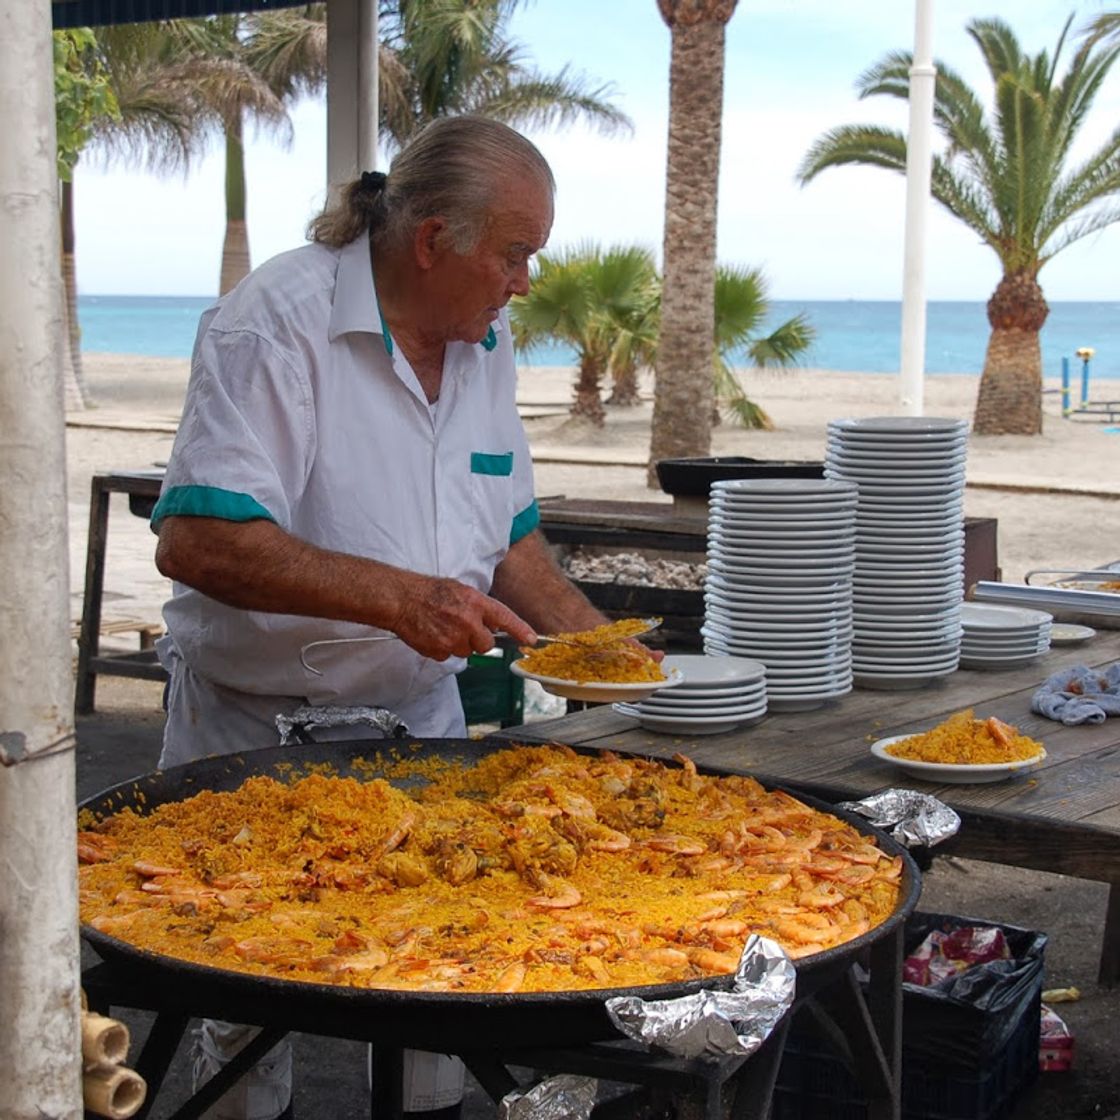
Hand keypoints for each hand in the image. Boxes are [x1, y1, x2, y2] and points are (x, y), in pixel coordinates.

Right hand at [391, 575, 536, 659]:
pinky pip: (448, 656)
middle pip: (486, 645)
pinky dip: (443, 648)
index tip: (531, 640)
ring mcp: (454, 639)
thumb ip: (480, 607)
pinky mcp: (440, 650)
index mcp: (476, 603)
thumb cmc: (429, 592)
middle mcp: (468, 622)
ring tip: (443, 627)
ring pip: (467, 652)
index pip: (505, 619)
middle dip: (478, 639)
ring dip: (459, 644)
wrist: (402, 599)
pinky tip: (434, 634)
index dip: (520, 630)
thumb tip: (493, 623)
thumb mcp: (461, 591)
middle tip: (463, 627)